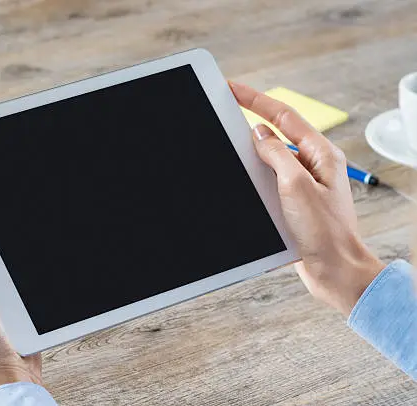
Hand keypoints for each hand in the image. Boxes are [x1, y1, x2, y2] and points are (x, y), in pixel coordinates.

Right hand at [230, 82, 384, 316]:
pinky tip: (244, 177)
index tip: (233, 89)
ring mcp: (303, 183)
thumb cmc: (324, 231)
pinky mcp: (294, 201)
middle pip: (276, 133)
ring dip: (252, 153)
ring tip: (231, 144)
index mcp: (320, 153)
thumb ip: (277, 154)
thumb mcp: (296, 185)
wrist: (333, 269)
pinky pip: (270, 180)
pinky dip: (255, 175)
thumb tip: (260, 135)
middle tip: (226, 108)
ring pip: (270, 158)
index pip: (283, 116)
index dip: (255, 99)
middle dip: (251, 120)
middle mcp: (313, 164)